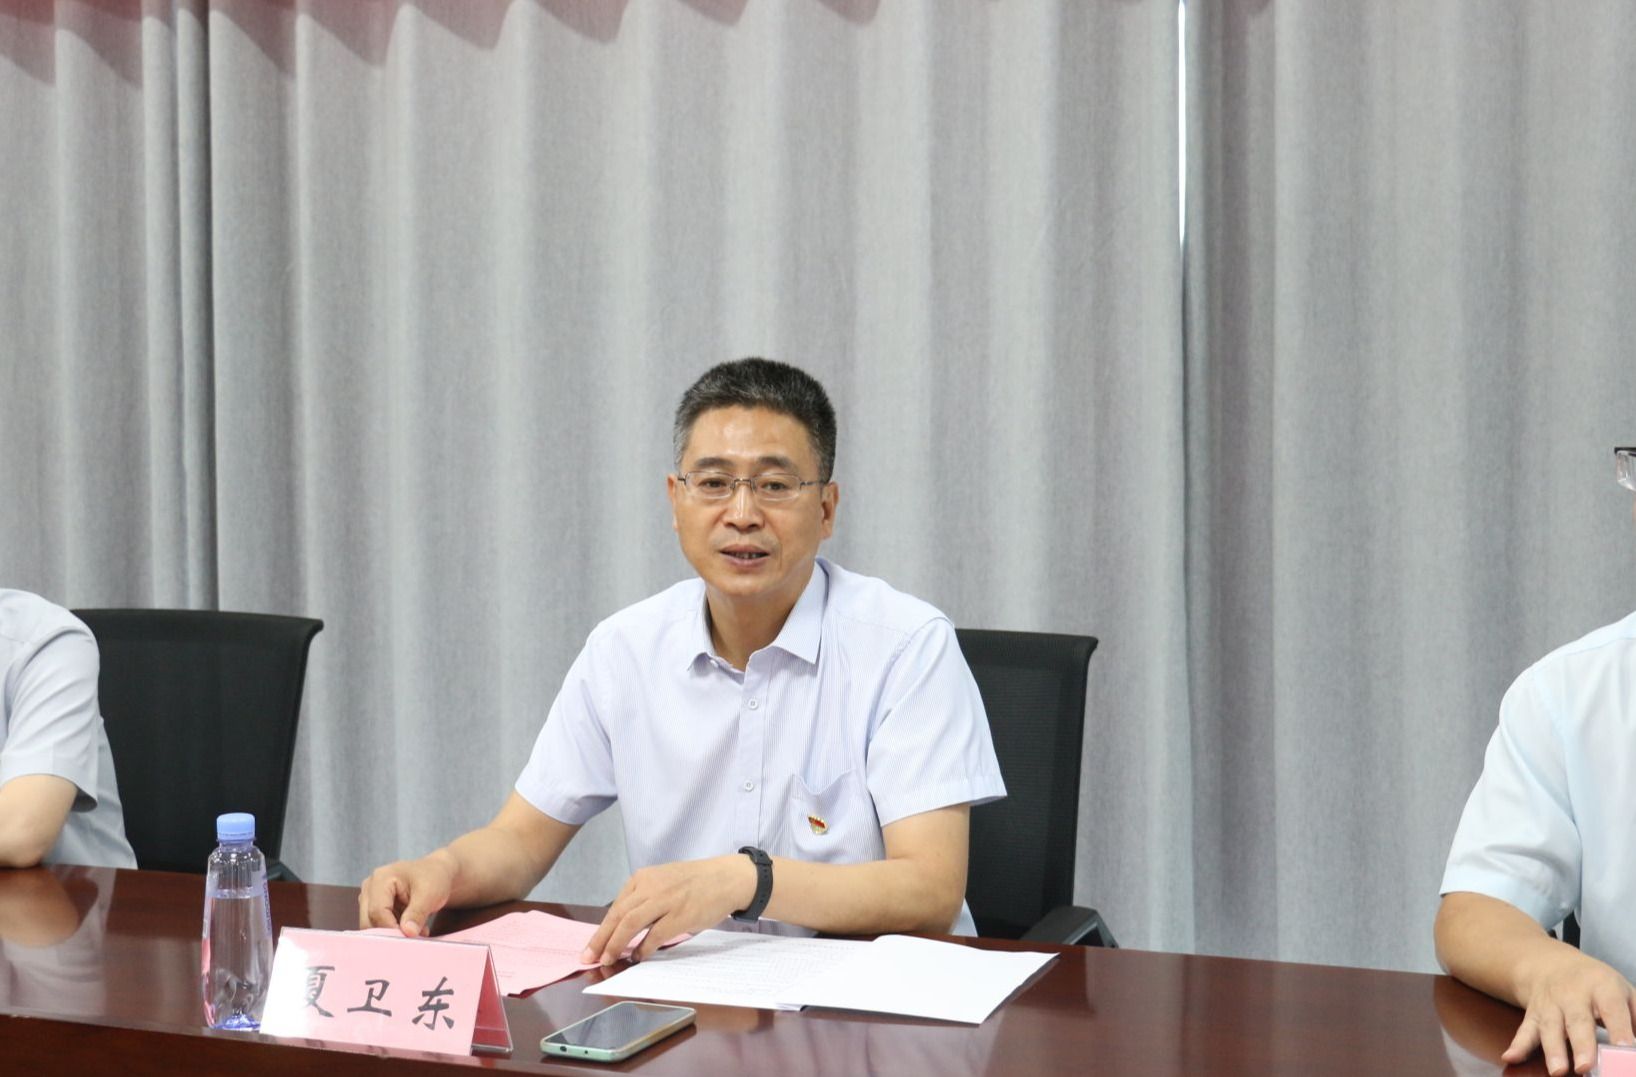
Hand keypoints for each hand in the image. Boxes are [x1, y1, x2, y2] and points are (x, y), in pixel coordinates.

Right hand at [357, 850, 457, 936]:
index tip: (409, 937)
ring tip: (416, 929)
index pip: (377, 911)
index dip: (391, 928)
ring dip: (392, 932)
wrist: (438, 873)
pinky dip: (393, 930)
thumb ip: (417, 913)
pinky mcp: (374, 906)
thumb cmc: (434, 878)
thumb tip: (408, 932)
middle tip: (413, 935)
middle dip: (390, 932)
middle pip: (369, 920)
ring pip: (372, 925)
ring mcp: (370, 897)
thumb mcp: (430, 894)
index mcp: (381, 878)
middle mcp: (370, 887)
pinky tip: (410, 927)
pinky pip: (377, 925)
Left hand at [581, 855, 754, 965]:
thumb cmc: (694, 883)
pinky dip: (643, 948)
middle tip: (589, 958)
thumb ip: (644, 899)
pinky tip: (638, 957)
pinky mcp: (680, 915)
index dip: (601, 930)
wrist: (727, 878)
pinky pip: (654, 935)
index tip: (591, 946)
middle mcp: (651, 886)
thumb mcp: (663, 882)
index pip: (616, 907)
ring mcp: (665, 900)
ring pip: (630, 923)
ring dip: (616, 944)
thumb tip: (622, 927)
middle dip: (601, 939)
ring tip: (608, 959)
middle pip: (618, 916)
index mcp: (643, 878)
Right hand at [1505, 946, 1635, 1075]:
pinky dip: (1517, 1044)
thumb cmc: (1595, 983)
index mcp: (1601, 986)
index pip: (1611, 1008)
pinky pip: (1525, 1030)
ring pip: (1550, 1028)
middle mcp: (1572, 994)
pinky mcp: (1533, 1015)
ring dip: (1553, 1050)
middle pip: (1577, 1021)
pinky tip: (1510, 1057)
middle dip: (1582, 1044)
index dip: (1619, 1028)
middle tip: (1587, 1067)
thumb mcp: (1622, 990)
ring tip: (1557, 1071)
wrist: (1549, 963)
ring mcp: (1550, 1005)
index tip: (1626, 1049)